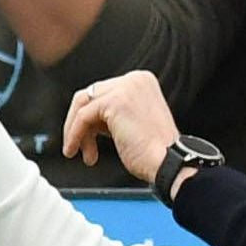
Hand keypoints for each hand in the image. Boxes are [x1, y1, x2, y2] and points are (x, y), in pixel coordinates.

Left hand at [65, 70, 181, 181]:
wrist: (171, 165)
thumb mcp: (136, 124)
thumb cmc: (158, 156)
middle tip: (83, 149)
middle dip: (82, 124)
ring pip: (83, 103)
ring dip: (76, 130)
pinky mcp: (114, 102)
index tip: (91, 139)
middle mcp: (134, 79)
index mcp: (142, 82)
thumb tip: (92, 120)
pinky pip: (83, 117)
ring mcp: (125, 88)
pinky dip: (75, 134)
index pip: (104, 92)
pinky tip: (75, 149)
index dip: (93, 118)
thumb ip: (116, 115)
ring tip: (79, 152)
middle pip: (91, 94)